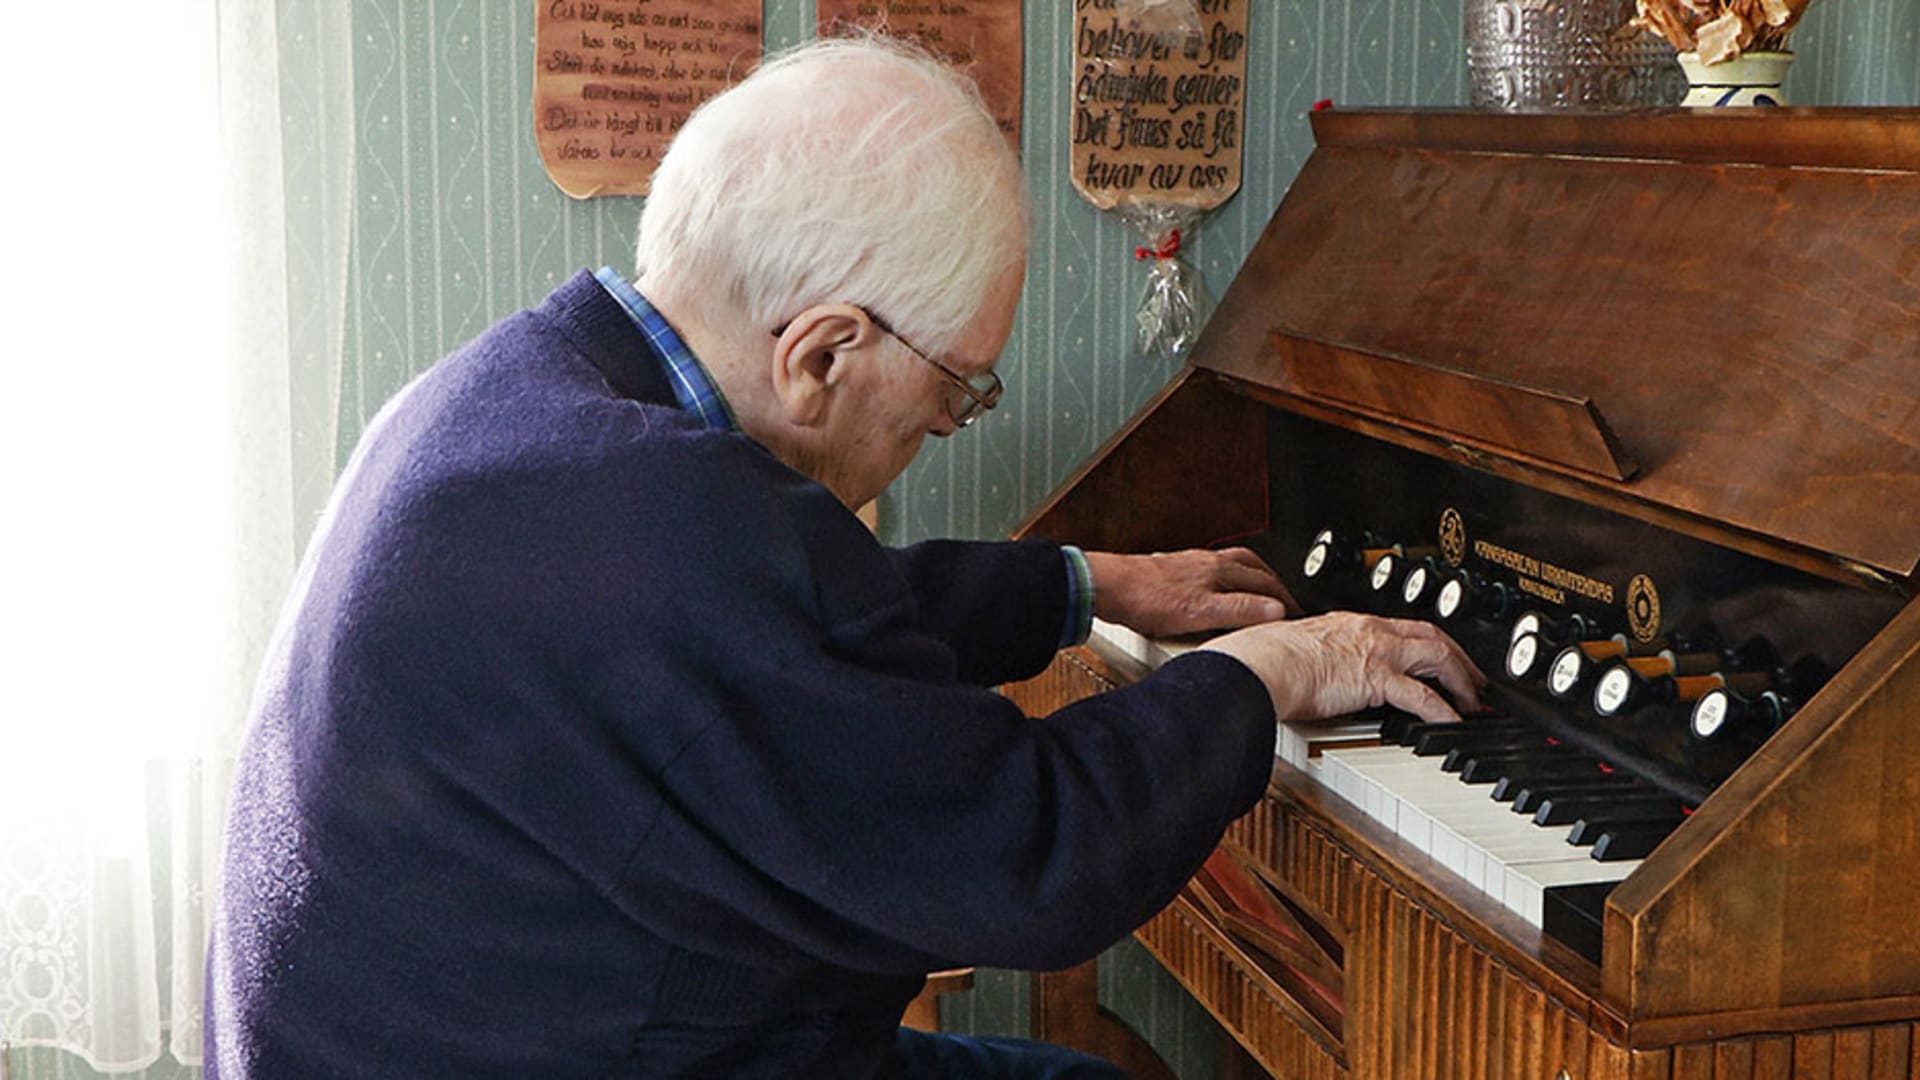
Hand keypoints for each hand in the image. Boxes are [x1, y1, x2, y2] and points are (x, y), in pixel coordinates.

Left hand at [1085, 547, 1297, 636]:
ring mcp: (1189, 564)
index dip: (1284, 599)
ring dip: (1252, 576)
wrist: (1108, 587)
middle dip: (1274, 584)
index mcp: (1220, 570)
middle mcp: (1208, 562)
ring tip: (1261, 589)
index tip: (1298, 613)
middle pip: (1252, 568)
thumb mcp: (1201, 613)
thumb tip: (1276, 610)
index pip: (1265, 582)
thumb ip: (1240, 610)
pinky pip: (1211, 570)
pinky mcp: (1173, 572)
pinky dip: (1226, 579)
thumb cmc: (1147, 598)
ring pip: (1232, 565)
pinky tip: (1217, 590)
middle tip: (1287, 600)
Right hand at [1199, 612, 1486, 725]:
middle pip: (1432, 635)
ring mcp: (1376, 652)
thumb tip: (1315, 677)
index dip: (1430, 641)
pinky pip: (1423, 695)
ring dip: (1461, 680)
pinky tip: (1454, 723)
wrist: (1260, 664)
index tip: (1442, 656)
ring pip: (1437, 657)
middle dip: (1460, 657)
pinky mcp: (1376, 678)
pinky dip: (1444, 710)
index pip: (1403, 626)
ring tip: (1471, 702)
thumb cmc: (1266, 660)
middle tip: (1475, 679)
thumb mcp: (1300, 650)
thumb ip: (1318, 659)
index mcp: (1351, 623)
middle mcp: (1369, 630)